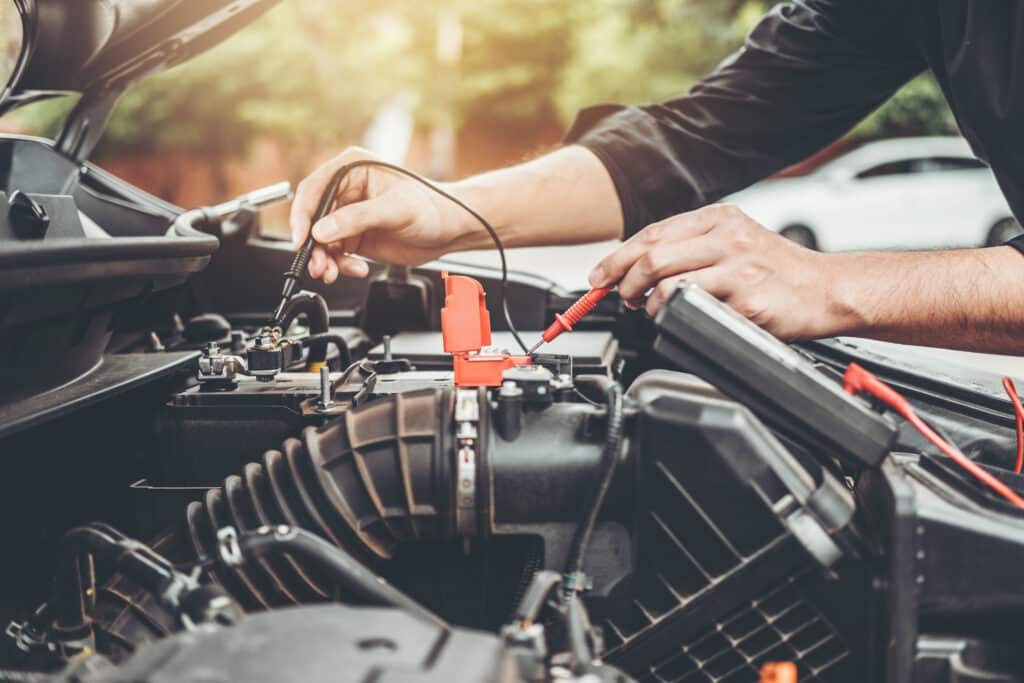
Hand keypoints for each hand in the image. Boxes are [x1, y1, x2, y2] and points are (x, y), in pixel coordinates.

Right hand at [289, 148, 467, 283]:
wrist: (451, 229)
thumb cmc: (432, 207)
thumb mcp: (395, 209)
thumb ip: (357, 218)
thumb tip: (322, 230)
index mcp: (352, 169)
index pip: (314, 189)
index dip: (303, 215)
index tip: (302, 238)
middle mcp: (346, 190)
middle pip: (313, 218)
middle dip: (314, 245)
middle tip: (319, 265)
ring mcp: (349, 215)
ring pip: (321, 239)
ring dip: (324, 259)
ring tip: (332, 272)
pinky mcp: (355, 236)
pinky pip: (335, 253)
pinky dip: (339, 265)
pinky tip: (355, 269)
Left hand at [588, 204, 841, 339]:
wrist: (829, 290)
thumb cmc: (780, 273)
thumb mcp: (737, 243)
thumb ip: (694, 248)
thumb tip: (641, 266)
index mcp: (721, 219)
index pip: (653, 233)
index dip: (618, 256)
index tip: (599, 275)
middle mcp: (727, 236)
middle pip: (652, 255)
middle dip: (624, 280)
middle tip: (622, 297)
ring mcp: (736, 266)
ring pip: (665, 279)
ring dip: (646, 300)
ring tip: (650, 309)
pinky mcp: (745, 297)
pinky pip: (692, 305)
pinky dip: (673, 314)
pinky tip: (677, 317)